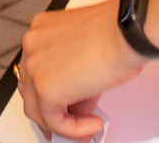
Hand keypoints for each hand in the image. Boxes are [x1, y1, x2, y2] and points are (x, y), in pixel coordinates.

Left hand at [17, 0, 147, 139]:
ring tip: (86, 125)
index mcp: (41, 29)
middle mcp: (33, 44)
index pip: (36, 69)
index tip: (65, 104)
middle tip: (73, 121)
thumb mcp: (86, 52)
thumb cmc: (117, 33)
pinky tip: (92, 124)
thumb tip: (77, 101)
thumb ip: (73, 75)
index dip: (52, 90)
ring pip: (38, 108)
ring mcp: (34, 66)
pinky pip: (53, 121)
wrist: (126, 33)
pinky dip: (73, 129)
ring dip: (64, 121)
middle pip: (32, 89)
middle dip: (54, 109)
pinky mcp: (45, 88)